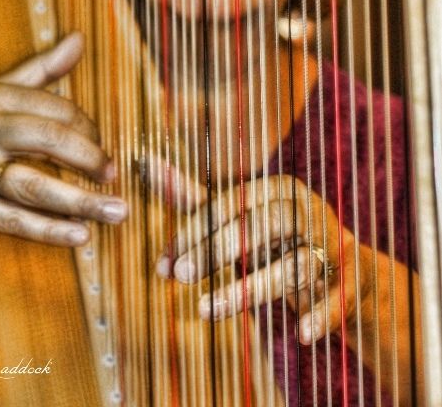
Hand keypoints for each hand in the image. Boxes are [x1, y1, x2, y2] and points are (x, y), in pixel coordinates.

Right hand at [0, 32, 127, 244]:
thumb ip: (41, 68)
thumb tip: (79, 39)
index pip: (53, 108)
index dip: (87, 127)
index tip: (102, 143)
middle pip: (47, 139)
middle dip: (89, 157)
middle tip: (114, 173)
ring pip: (34, 185)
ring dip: (81, 201)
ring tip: (117, 210)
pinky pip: (14, 221)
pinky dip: (49, 230)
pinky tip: (80, 235)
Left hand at [151, 161, 368, 344]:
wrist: (343, 272)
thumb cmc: (277, 242)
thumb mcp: (236, 221)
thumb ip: (195, 200)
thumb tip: (146, 162)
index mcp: (279, 189)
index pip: (231, 204)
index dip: (194, 231)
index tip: (164, 262)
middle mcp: (307, 211)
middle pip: (259, 227)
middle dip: (215, 252)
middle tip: (178, 277)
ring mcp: (330, 245)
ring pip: (290, 266)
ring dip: (246, 290)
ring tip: (205, 310)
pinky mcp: (350, 281)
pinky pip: (335, 299)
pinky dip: (320, 316)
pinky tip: (301, 335)